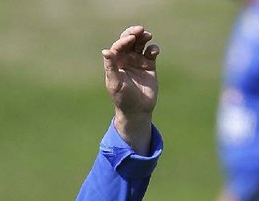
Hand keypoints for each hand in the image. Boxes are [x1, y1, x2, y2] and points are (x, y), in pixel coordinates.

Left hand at [103, 26, 158, 151]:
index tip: (130, 39)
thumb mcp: (115, 84)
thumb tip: (105, 51)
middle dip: (134, 33)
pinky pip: (151, 52)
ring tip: (147, 36)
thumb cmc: (123, 99)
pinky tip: (154, 51)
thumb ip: (110, 67)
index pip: (118, 46)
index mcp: (116, 63)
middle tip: (140, 30)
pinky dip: (153, 48)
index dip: (124, 40)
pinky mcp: (149, 65)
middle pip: (129, 40)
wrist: (137, 111)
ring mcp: (138, 61)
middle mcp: (126, 60)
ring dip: (144, 37)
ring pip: (140, 43)